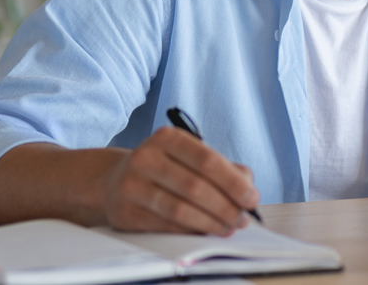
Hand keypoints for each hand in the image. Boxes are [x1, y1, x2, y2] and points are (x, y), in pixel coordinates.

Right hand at [102, 126, 259, 234]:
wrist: (115, 180)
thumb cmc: (165, 167)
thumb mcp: (189, 156)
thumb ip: (222, 167)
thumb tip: (247, 187)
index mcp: (168, 138)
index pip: (207, 160)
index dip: (233, 182)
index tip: (251, 198)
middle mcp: (146, 158)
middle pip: (195, 187)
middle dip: (226, 206)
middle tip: (242, 218)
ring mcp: (132, 185)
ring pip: (180, 210)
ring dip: (211, 222)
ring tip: (229, 227)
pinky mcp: (125, 213)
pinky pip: (166, 226)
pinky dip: (191, 230)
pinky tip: (206, 230)